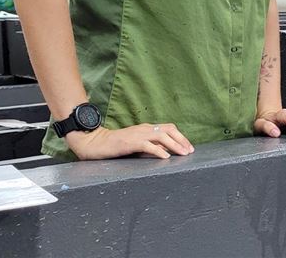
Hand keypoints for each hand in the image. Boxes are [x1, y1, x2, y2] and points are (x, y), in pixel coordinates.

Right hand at [65, 123, 193, 159]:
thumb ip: (150, 146)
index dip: (180, 137)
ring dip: (175, 145)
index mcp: (147, 128)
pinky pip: (148, 145)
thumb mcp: (137, 144)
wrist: (95, 142)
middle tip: (190, 151)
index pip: (168, 128)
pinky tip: (165, 157)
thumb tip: (166, 152)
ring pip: (162, 136)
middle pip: (169, 130)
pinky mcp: (130, 142)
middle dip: (182, 140)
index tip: (188, 147)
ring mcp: (138, 134)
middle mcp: (145, 128)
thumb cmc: (116, 145)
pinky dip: (159, 150)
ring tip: (183, 154)